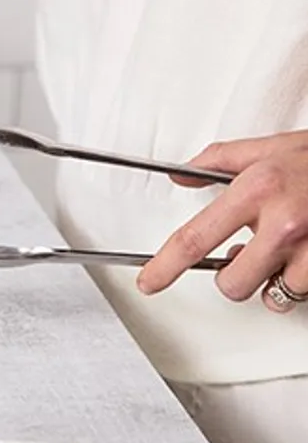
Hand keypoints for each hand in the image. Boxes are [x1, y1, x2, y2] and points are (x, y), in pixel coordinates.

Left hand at [138, 131, 307, 312]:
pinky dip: (300, 282)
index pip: (195, 238)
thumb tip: (180, 175)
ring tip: (285, 252)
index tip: (150, 282)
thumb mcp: (268, 147)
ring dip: (272, 281)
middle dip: (233, 277)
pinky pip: (303, 294)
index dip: (165, 266)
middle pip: (233, 283)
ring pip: (273, 296)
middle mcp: (285, 224)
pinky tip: (304, 258)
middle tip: (244, 255)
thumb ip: (217, 161)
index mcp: (257, 190)